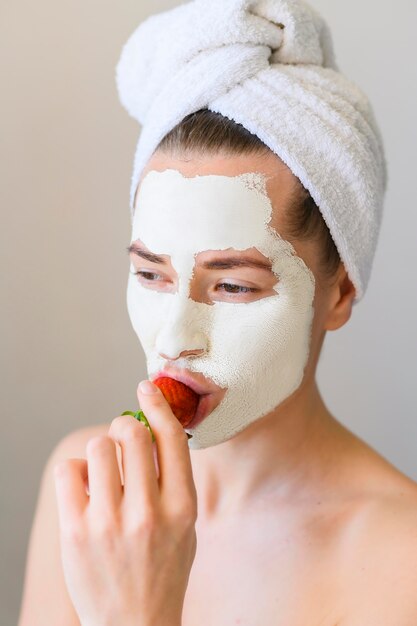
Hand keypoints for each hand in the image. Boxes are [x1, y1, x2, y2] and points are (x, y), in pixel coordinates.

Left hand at [53, 380, 197, 625]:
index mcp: (182, 509)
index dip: (158, 404)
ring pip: (98, 447)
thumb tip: (151, 425)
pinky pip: (69, 471)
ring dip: (101, 450)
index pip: (171, 439)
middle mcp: (147, 513)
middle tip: (122, 438)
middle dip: (125, 426)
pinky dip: (77, 472)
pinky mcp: (75, 533)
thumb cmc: (163, 568)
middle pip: (131, 434)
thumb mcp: (186, 525)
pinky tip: (86, 489)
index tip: (145, 387)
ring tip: (104, 472)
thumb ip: (173, 478)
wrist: (134, 624)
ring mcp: (108, 524)